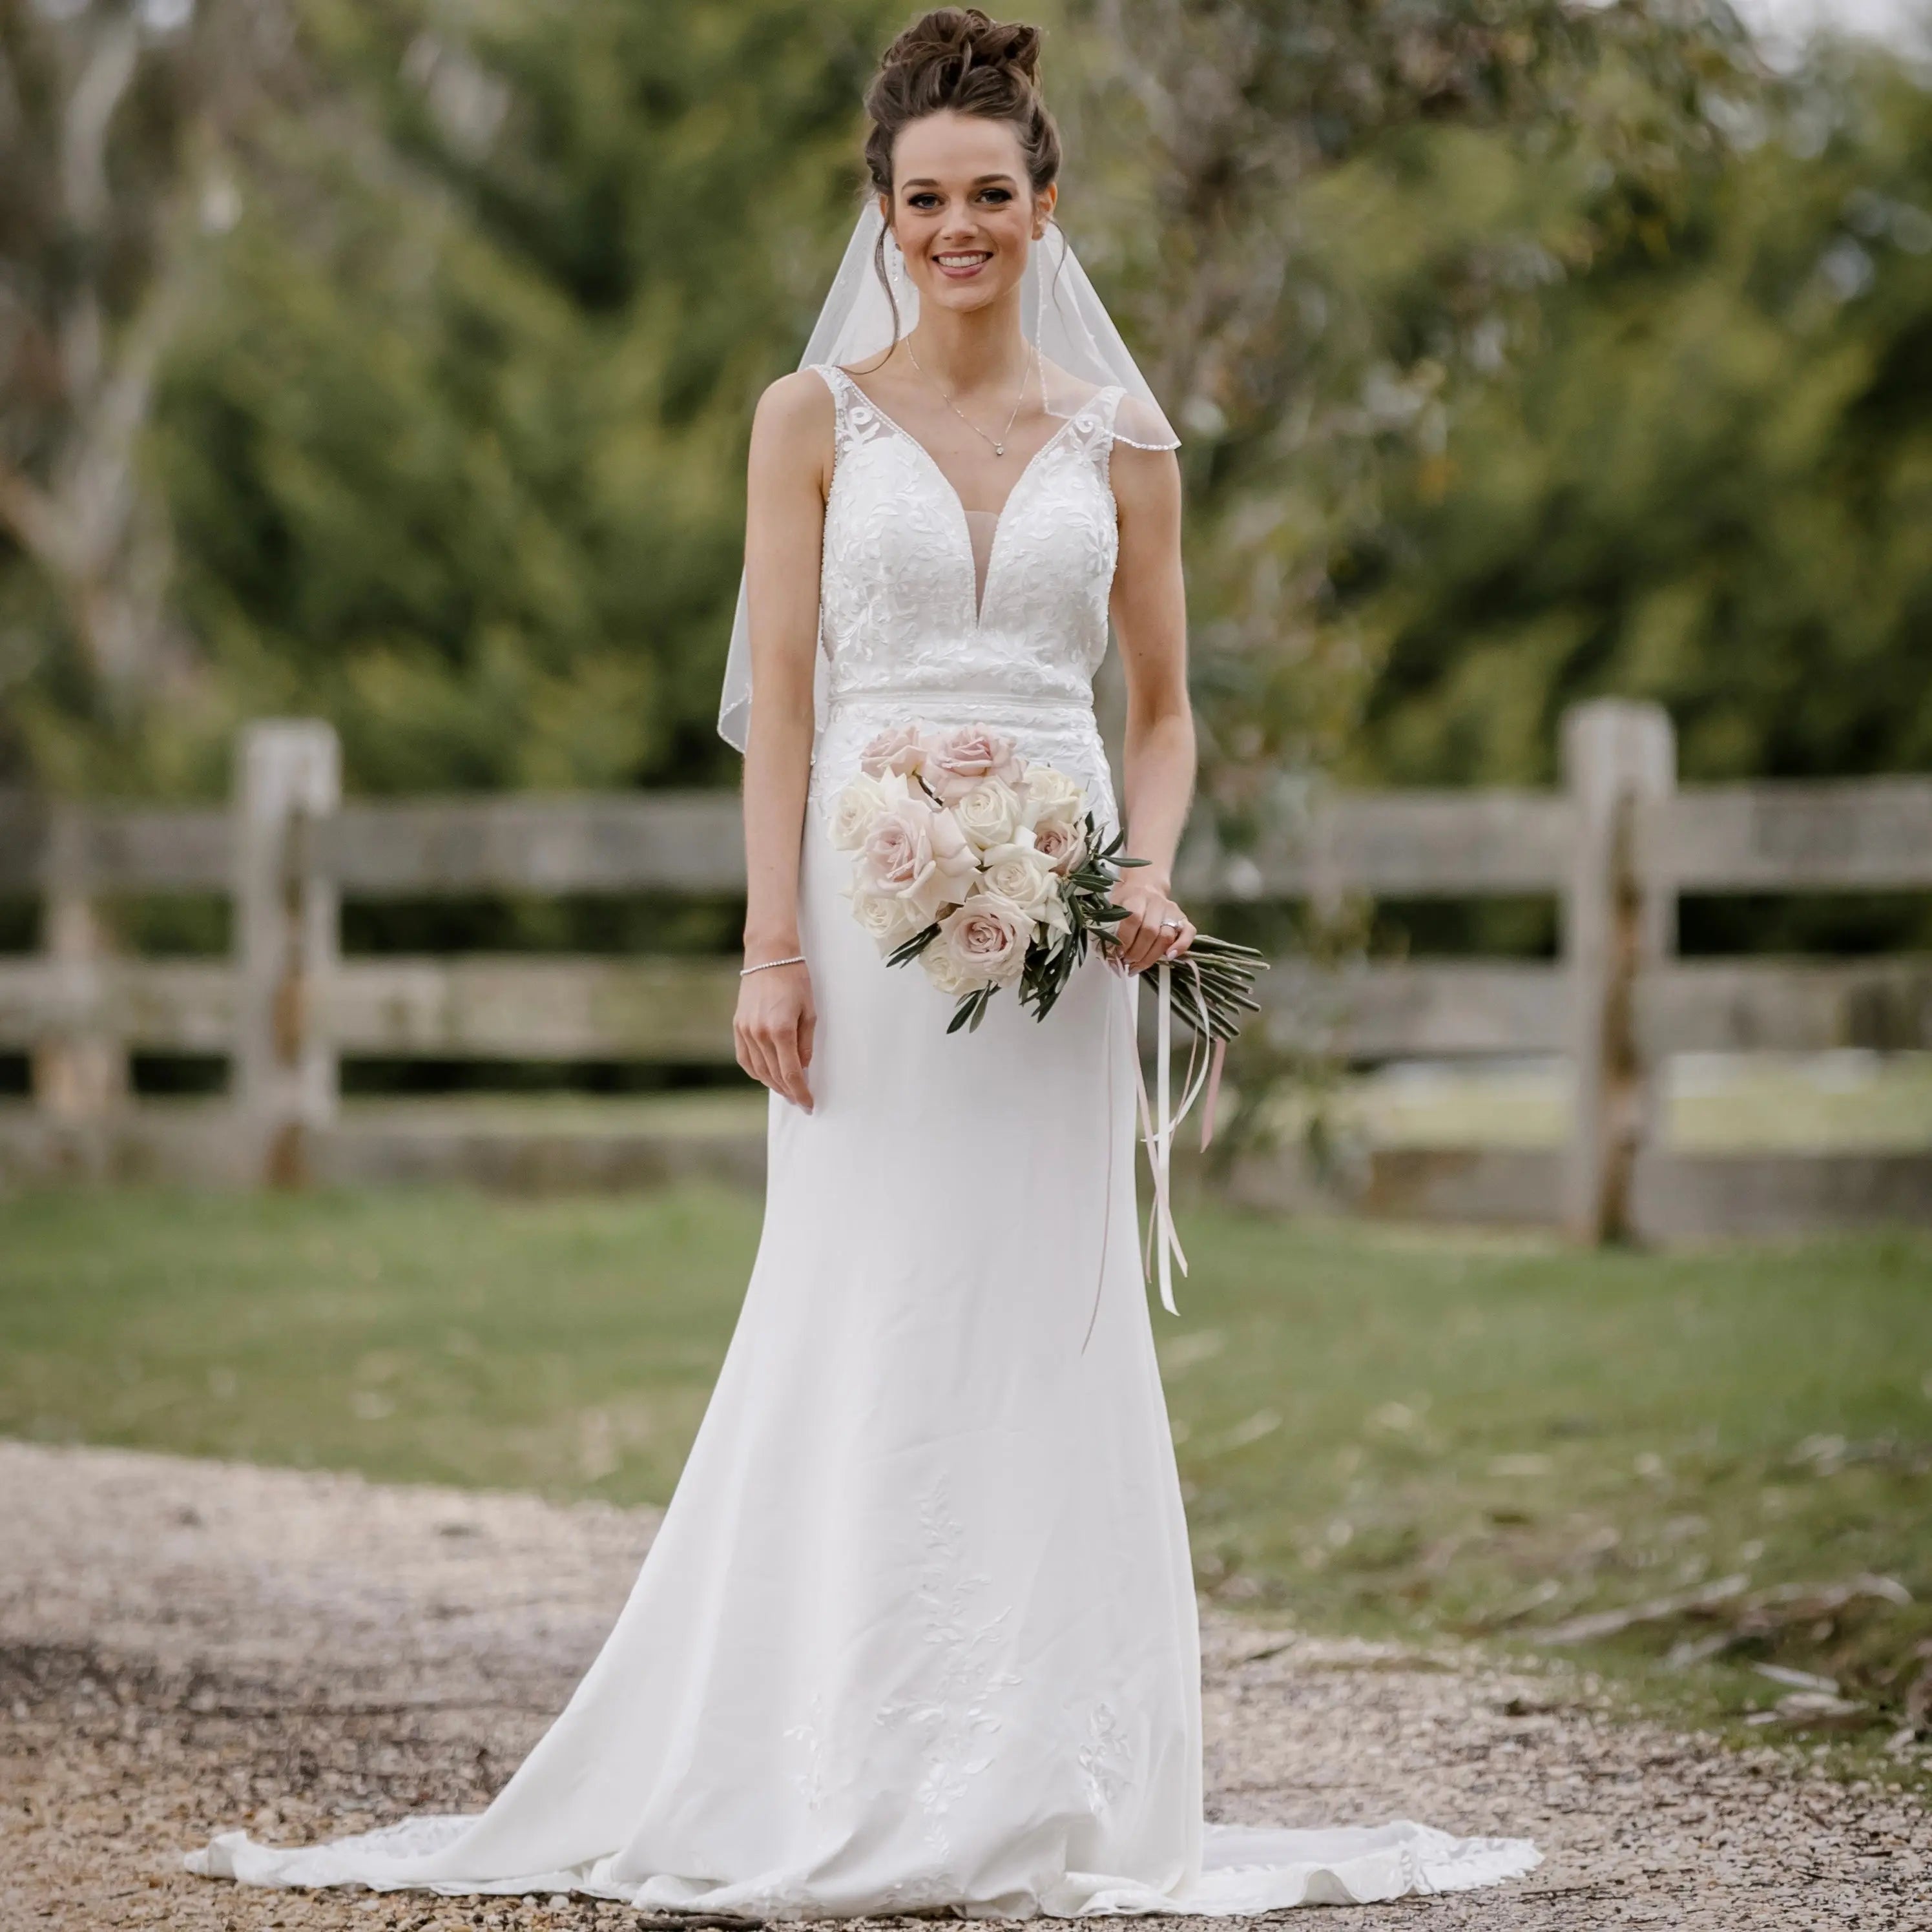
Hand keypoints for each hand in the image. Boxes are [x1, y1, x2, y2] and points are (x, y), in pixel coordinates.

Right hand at [734, 960, 814, 1111]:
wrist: (768, 957)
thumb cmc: (794, 980)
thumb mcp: (809, 1011)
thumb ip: (805, 1043)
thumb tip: (803, 1067)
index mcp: (781, 1031)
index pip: (791, 1074)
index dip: (801, 1093)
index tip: (808, 1104)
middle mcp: (760, 1034)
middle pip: (774, 1075)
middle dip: (789, 1092)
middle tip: (800, 1100)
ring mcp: (745, 1031)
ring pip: (758, 1070)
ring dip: (773, 1084)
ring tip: (786, 1090)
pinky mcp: (738, 1026)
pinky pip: (745, 1059)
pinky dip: (756, 1071)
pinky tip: (766, 1076)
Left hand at [1109, 871, 1195, 974]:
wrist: (1144, 885)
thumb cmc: (1126, 901)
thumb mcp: (1112, 907)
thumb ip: (1108, 927)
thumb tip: (1107, 954)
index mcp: (1136, 897)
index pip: (1133, 919)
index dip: (1125, 939)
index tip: (1117, 953)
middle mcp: (1156, 903)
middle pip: (1150, 931)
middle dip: (1136, 952)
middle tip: (1126, 962)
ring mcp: (1172, 910)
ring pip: (1166, 936)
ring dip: (1152, 956)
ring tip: (1138, 965)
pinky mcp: (1183, 918)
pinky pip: (1189, 933)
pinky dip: (1181, 946)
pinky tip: (1169, 957)